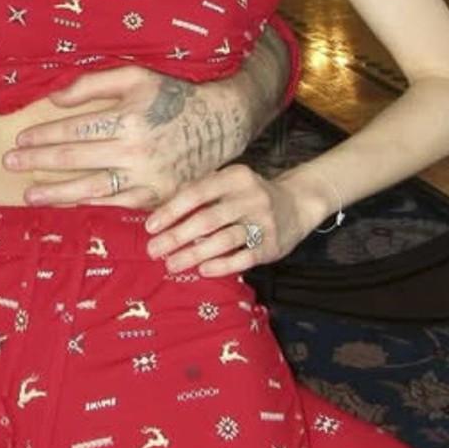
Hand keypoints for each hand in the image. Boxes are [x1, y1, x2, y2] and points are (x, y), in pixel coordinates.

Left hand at [5, 68, 248, 207]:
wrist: (220, 123)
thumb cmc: (173, 95)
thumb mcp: (136, 77)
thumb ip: (93, 84)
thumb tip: (54, 98)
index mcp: (129, 118)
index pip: (74, 130)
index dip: (44, 134)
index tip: (20, 138)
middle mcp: (136, 151)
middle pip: (76, 160)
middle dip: (38, 161)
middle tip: (9, 163)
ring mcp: (147, 178)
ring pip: (92, 189)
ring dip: (56, 192)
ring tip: (28, 195)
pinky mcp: (156, 197)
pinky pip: (115, 204)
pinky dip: (88, 205)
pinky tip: (66, 205)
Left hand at [142, 165, 309, 276]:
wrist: (297, 204)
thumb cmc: (248, 196)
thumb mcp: (227, 185)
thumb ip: (198, 193)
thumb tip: (156, 210)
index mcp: (234, 177)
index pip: (197, 193)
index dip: (172, 210)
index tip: (151, 227)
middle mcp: (250, 196)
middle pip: (208, 218)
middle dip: (177, 236)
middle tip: (154, 250)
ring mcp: (263, 221)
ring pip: (224, 239)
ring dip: (194, 254)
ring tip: (172, 264)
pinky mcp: (272, 244)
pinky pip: (244, 257)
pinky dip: (222, 265)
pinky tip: (203, 271)